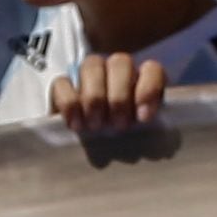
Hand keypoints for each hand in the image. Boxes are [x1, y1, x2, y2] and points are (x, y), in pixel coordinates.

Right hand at [46, 49, 174, 164]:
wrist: (95, 154)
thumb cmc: (125, 144)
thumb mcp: (143, 137)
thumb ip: (150, 128)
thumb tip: (153, 134)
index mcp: (143, 80)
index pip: (151, 69)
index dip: (149, 89)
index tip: (144, 118)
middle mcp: (118, 71)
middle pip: (120, 62)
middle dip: (119, 96)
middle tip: (119, 125)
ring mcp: (89, 75)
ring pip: (92, 64)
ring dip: (95, 97)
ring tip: (96, 126)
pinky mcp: (63, 87)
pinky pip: (62, 82)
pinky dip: (69, 103)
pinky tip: (76, 125)